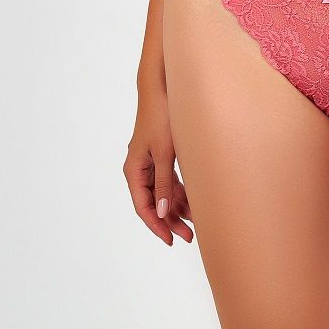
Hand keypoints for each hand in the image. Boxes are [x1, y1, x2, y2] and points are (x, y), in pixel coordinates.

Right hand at [123, 81, 192, 245]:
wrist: (162, 88)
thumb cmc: (161, 117)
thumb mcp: (164, 153)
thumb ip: (163, 183)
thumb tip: (161, 212)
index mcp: (134, 170)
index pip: (143, 207)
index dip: (156, 226)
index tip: (171, 240)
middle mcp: (139, 168)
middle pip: (153, 203)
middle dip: (170, 221)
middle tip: (189, 237)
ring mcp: (150, 162)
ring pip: (162, 193)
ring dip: (177, 208)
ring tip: (194, 224)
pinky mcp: (161, 155)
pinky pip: (168, 180)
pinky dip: (179, 192)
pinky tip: (192, 203)